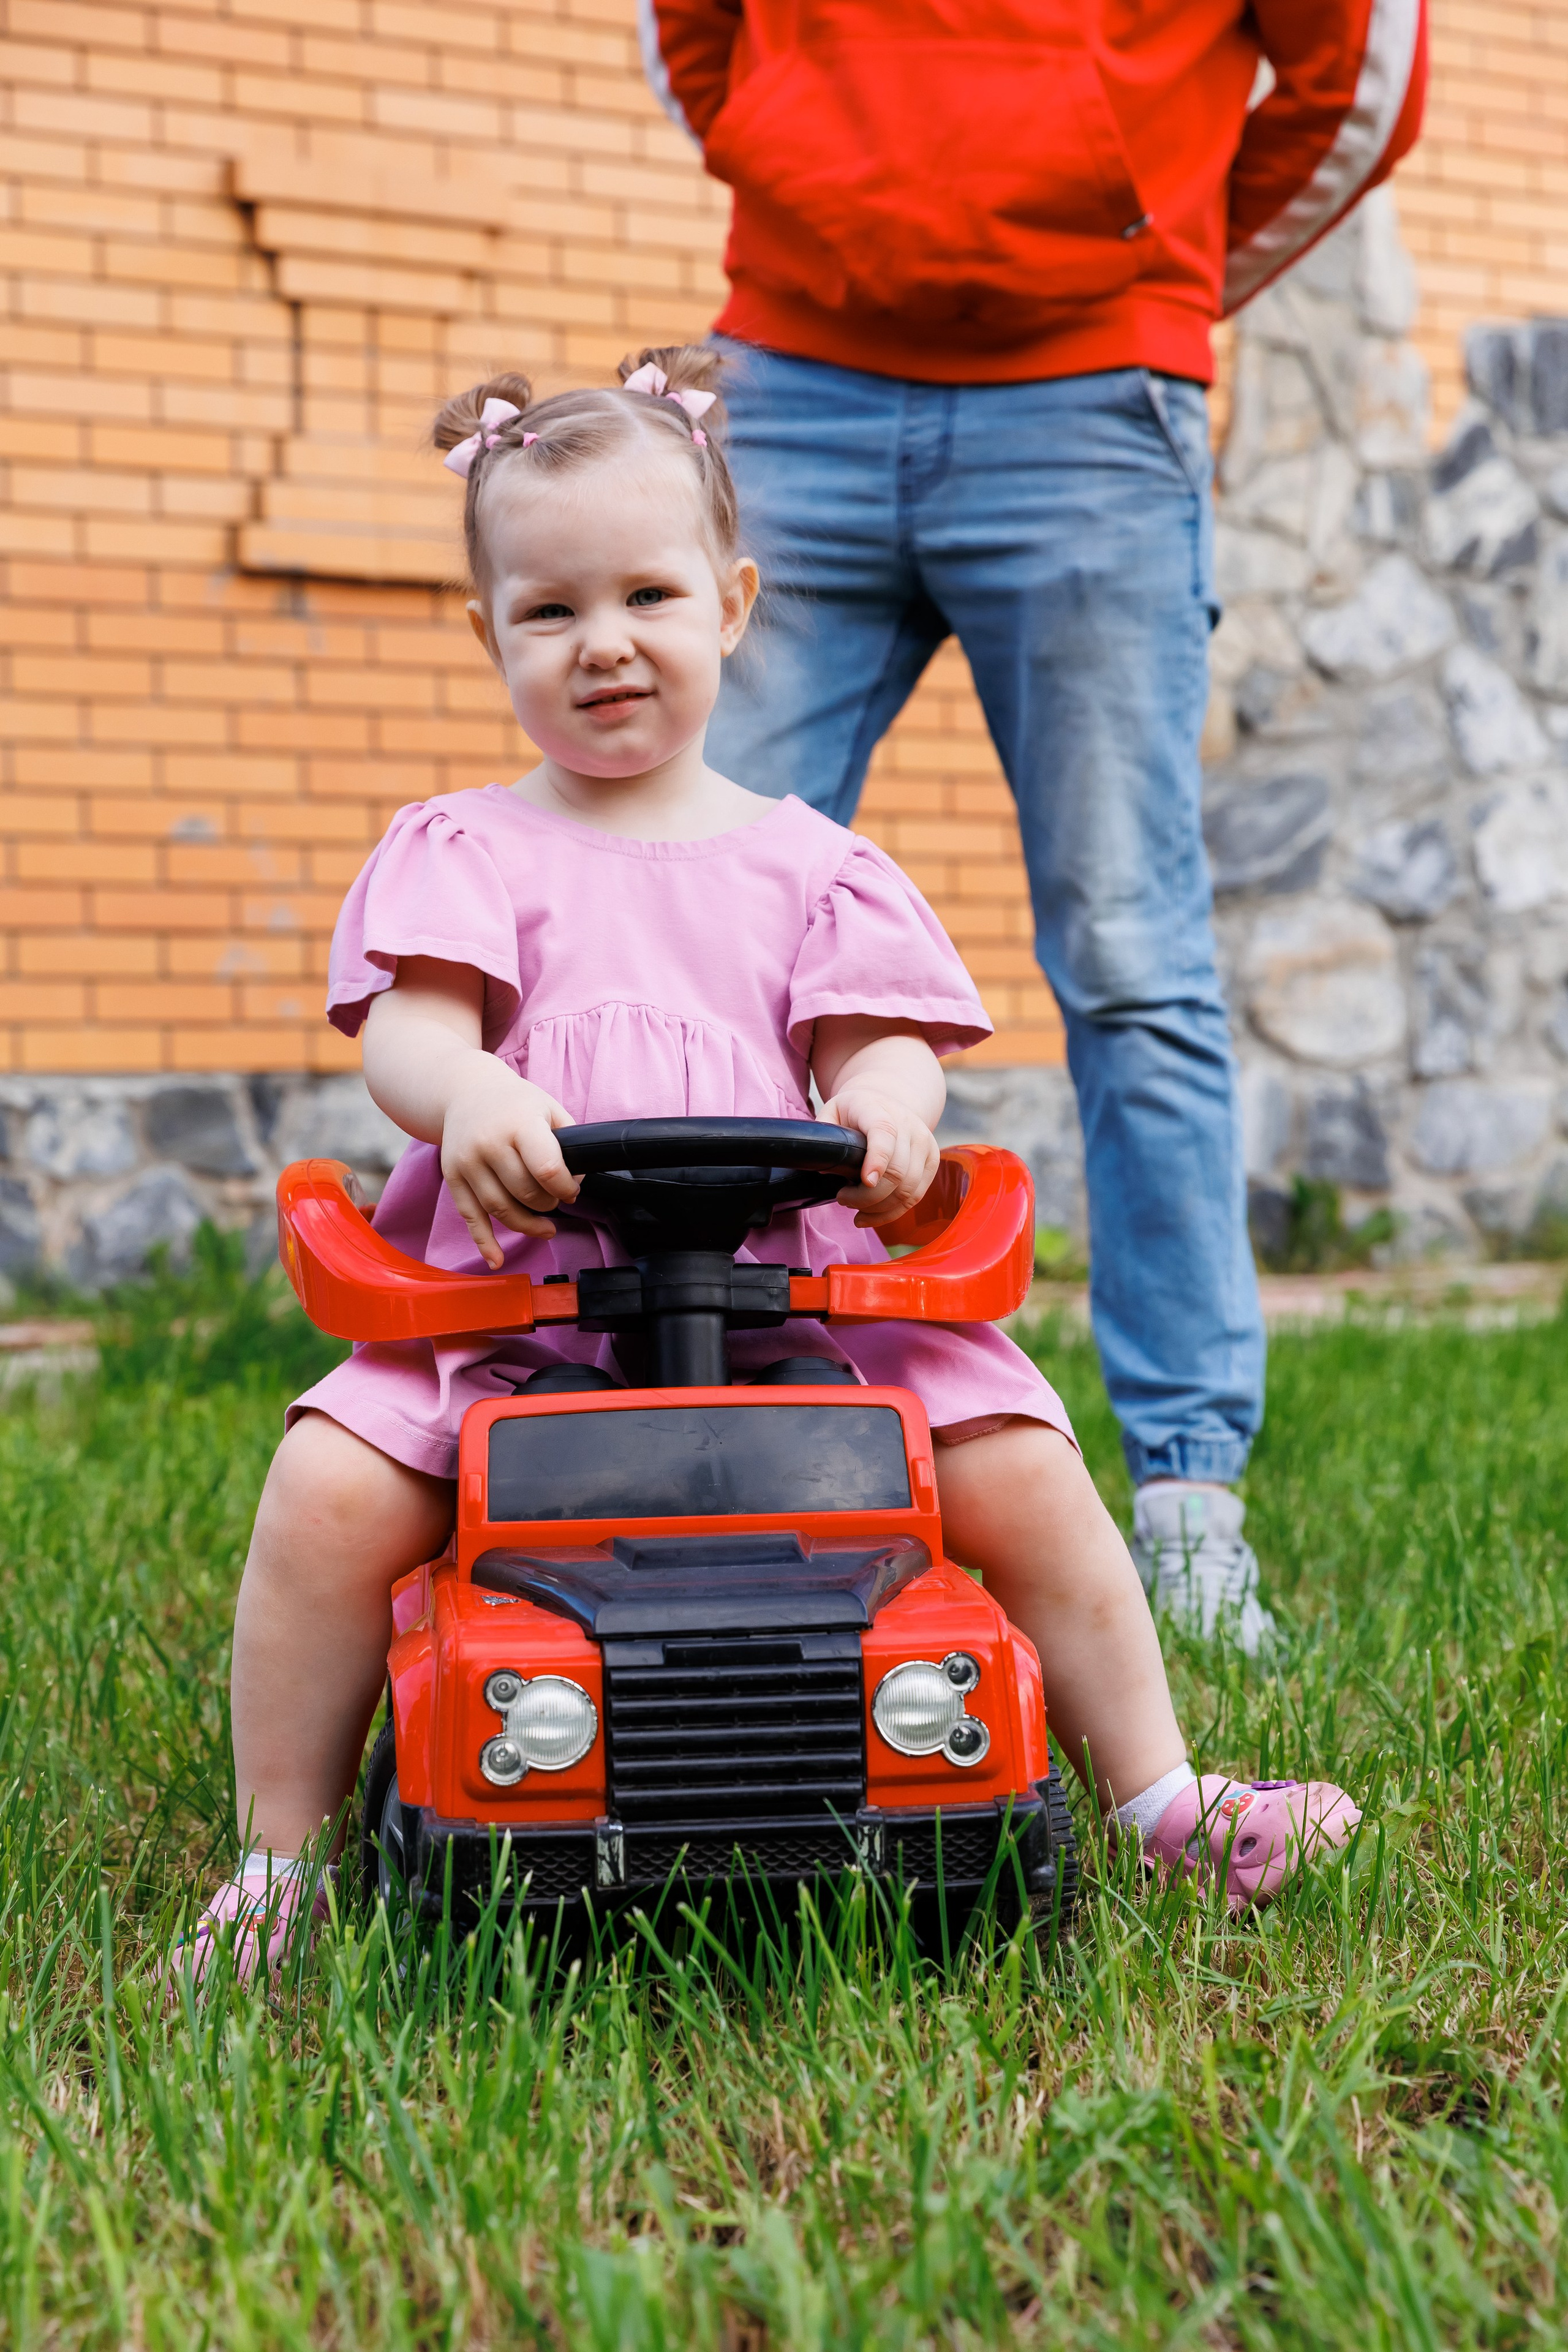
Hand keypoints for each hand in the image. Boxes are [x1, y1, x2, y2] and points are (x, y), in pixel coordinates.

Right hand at [439, 1054, 579, 1267]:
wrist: (465, 1091)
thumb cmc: (515, 1103)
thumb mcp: (548, 1108)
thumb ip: (567, 1141)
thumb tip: (576, 1181)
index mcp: (518, 1123)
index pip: (546, 1168)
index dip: (565, 1188)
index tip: (572, 1190)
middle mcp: (488, 1143)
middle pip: (524, 1193)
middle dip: (548, 1204)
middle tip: (557, 1200)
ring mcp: (467, 1162)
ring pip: (500, 1210)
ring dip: (527, 1225)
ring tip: (546, 1227)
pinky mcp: (453, 1177)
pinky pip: (470, 1217)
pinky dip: (484, 1242)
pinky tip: (497, 1261)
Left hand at [818, 1084, 938, 1227]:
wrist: (888, 1100)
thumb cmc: (855, 1111)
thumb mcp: (833, 1110)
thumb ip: (824, 1134)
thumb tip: (826, 1168)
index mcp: (879, 1110)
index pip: (885, 1135)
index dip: (877, 1160)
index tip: (865, 1181)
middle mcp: (909, 1126)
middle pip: (897, 1172)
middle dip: (867, 1196)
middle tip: (843, 1198)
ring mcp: (925, 1144)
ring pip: (907, 1190)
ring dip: (878, 1208)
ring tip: (855, 1209)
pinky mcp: (932, 1161)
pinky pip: (915, 1196)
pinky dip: (892, 1213)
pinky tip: (870, 1216)